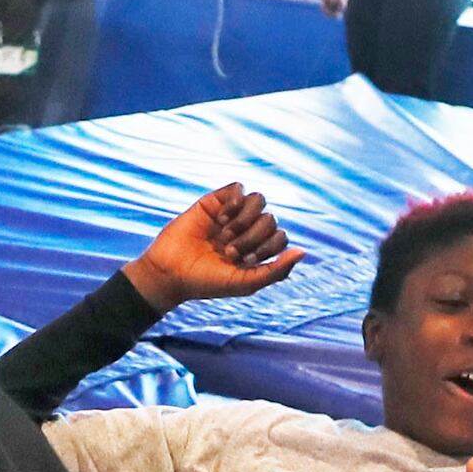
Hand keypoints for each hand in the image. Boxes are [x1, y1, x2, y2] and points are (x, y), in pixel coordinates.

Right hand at [127, 182, 299, 309]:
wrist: (169, 272)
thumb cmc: (206, 282)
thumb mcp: (244, 283)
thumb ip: (276, 271)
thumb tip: (303, 251)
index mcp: (257, 250)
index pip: (280, 237)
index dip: (267, 247)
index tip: (244, 261)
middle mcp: (247, 230)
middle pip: (270, 219)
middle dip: (252, 237)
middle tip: (228, 252)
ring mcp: (232, 215)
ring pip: (259, 201)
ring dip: (244, 220)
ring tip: (224, 235)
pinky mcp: (215, 202)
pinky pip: (239, 188)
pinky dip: (235, 201)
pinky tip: (220, 218)